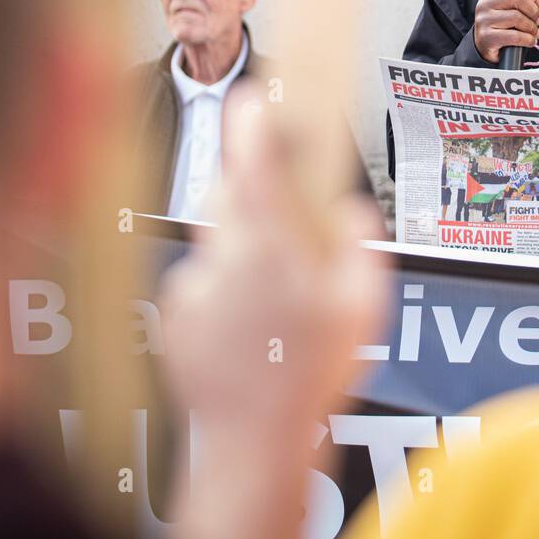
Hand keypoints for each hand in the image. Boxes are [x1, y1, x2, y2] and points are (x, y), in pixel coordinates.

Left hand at [159, 83, 386, 538]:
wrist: (250, 444)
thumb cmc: (311, 377)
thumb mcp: (364, 309)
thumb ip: (361, 247)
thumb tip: (352, 211)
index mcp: (272, 245)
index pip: (252, 158)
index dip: (252, 118)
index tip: (253, 94)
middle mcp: (225, 255)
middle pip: (227, 190)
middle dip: (249, 186)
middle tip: (281, 216)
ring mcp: (194, 284)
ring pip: (214, 238)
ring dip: (239, 247)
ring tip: (271, 297)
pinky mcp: (174, 313)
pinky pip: (199, 280)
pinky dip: (220, 288)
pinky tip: (246, 327)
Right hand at [473, 0, 538, 64]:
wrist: (485, 45)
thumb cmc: (500, 25)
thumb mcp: (513, 10)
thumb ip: (532, 3)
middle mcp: (485, 3)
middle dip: (533, 10)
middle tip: (536, 19)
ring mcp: (485, 20)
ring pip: (517, 17)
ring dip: (531, 27)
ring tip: (533, 32)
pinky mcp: (488, 37)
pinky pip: (515, 36)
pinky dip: (528, 39)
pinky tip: (530, 40)